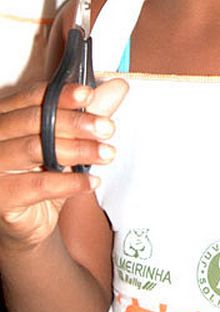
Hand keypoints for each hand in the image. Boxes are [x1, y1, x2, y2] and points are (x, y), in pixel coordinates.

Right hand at [0, 79, 127, 253]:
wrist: (30, 223)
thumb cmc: (44, 176)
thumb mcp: (70, 141)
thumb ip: (89, 114)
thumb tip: (117, 87)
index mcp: (6, 115)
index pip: (33, 97)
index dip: (62, 94)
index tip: (89, 95)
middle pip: (35, 121)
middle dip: (76, 123)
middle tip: (108, 128)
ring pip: (36, 149)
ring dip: (78, 150)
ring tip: (107, 154)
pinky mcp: (0, 196)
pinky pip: (37, 185)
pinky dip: (69, 182)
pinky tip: (92, 181)